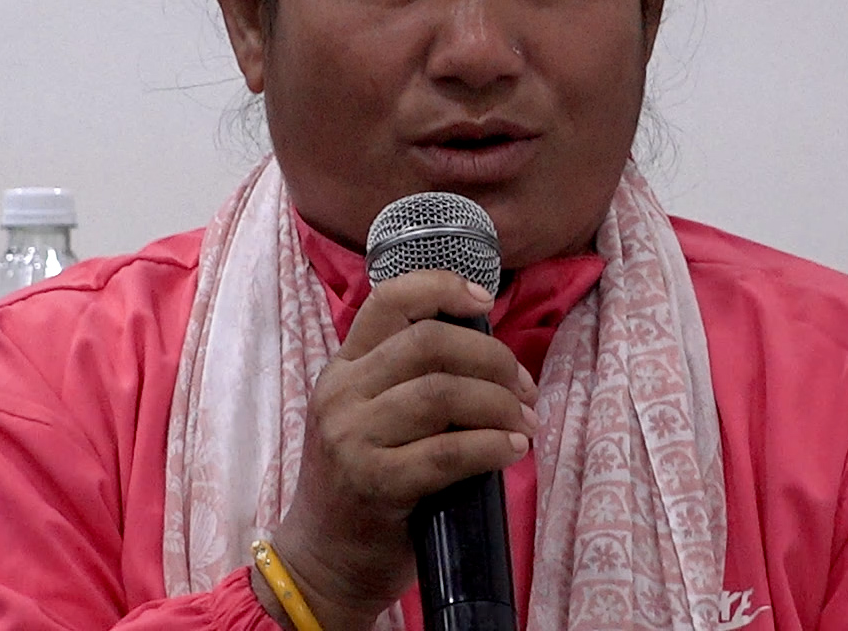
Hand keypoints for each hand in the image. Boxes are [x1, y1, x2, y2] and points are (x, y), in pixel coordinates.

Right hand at [258, 269, 538, 630]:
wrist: (323, 560)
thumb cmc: (361, 484)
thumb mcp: (368, 416)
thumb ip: (408, 380)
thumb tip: (490, 355)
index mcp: (343, 367)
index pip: (389, 300)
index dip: (443, 287)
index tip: (485, 300)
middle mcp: (343, 394)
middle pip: (429, 343)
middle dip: (492, 358)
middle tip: (523, 388)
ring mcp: (353, 438)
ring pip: (442, 393)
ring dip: (499, 404)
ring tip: (524, 424)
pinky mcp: (375, 483)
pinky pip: (448, 452)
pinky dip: (491, 446)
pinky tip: (512, 450)